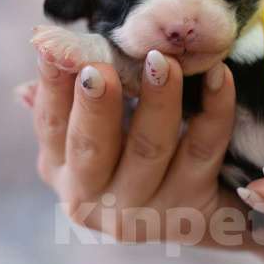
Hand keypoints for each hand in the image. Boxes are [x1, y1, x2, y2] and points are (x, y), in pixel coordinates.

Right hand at [25, 47, 253, 246]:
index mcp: (64, 169)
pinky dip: (215, 110)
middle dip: (95, 106)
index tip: (51, 48)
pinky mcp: (191, 205)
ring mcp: (144, 207)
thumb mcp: (93, 135)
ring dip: (157, 101)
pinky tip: (219, 75)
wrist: (191, 217)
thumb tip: (44, 46)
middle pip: (91, 148)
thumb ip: (70, 96)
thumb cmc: (130, 159)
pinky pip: (204, 150)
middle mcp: (94, 196)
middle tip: (100, 68)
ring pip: (150, 148)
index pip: (52, 124)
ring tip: (163, 61)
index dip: (51, 86)